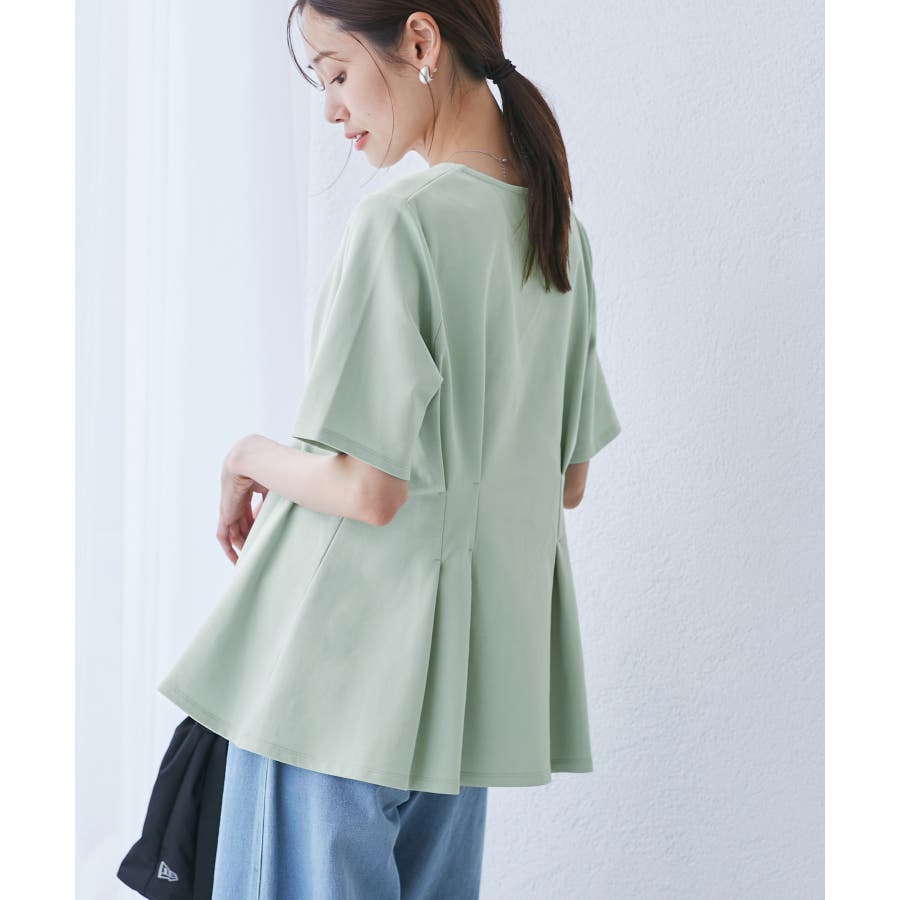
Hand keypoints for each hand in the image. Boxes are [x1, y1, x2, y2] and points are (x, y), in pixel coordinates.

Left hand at [217, 437, 268, 564]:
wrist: (251, 458)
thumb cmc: (270, 465)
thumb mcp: (275, 486)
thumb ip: (273, 501)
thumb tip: (278, 517)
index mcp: (248, 483)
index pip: (250, 508)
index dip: (257, 521)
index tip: (266, 533)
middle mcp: (236, 494)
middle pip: (242, 520)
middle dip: (250, 535)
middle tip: (258, 549)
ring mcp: (229, 503)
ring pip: (234, 529)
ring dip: (242, 544)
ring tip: (251, 558)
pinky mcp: (224, 512)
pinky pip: (223, 534)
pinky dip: (228, 548)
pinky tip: (236, 560)